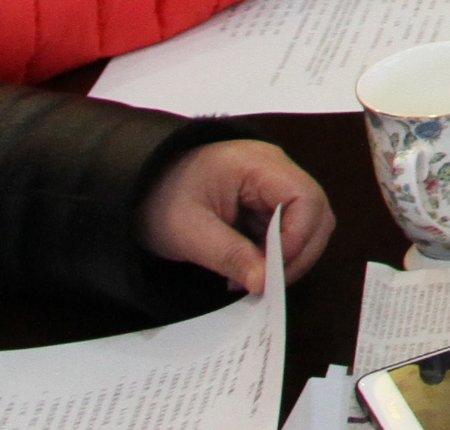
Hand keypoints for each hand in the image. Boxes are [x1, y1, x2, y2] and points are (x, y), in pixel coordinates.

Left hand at [138, 140, 333, 297]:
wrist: (134, 187)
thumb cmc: (158, 200)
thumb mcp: (189, 232)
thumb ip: (231, 256)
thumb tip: (264, 285)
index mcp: (260, 164)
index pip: (305, 199)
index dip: (297, 238)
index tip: (270, 273)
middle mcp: (276, 170)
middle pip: (315, 213)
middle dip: (298, 254)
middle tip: (266, 284)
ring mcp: (272, 186)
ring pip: (306, 225)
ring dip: (287, 258)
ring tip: (252, 280)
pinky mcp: (264, 204)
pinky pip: (285, 232)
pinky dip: (273, 256)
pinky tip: (248, 271)